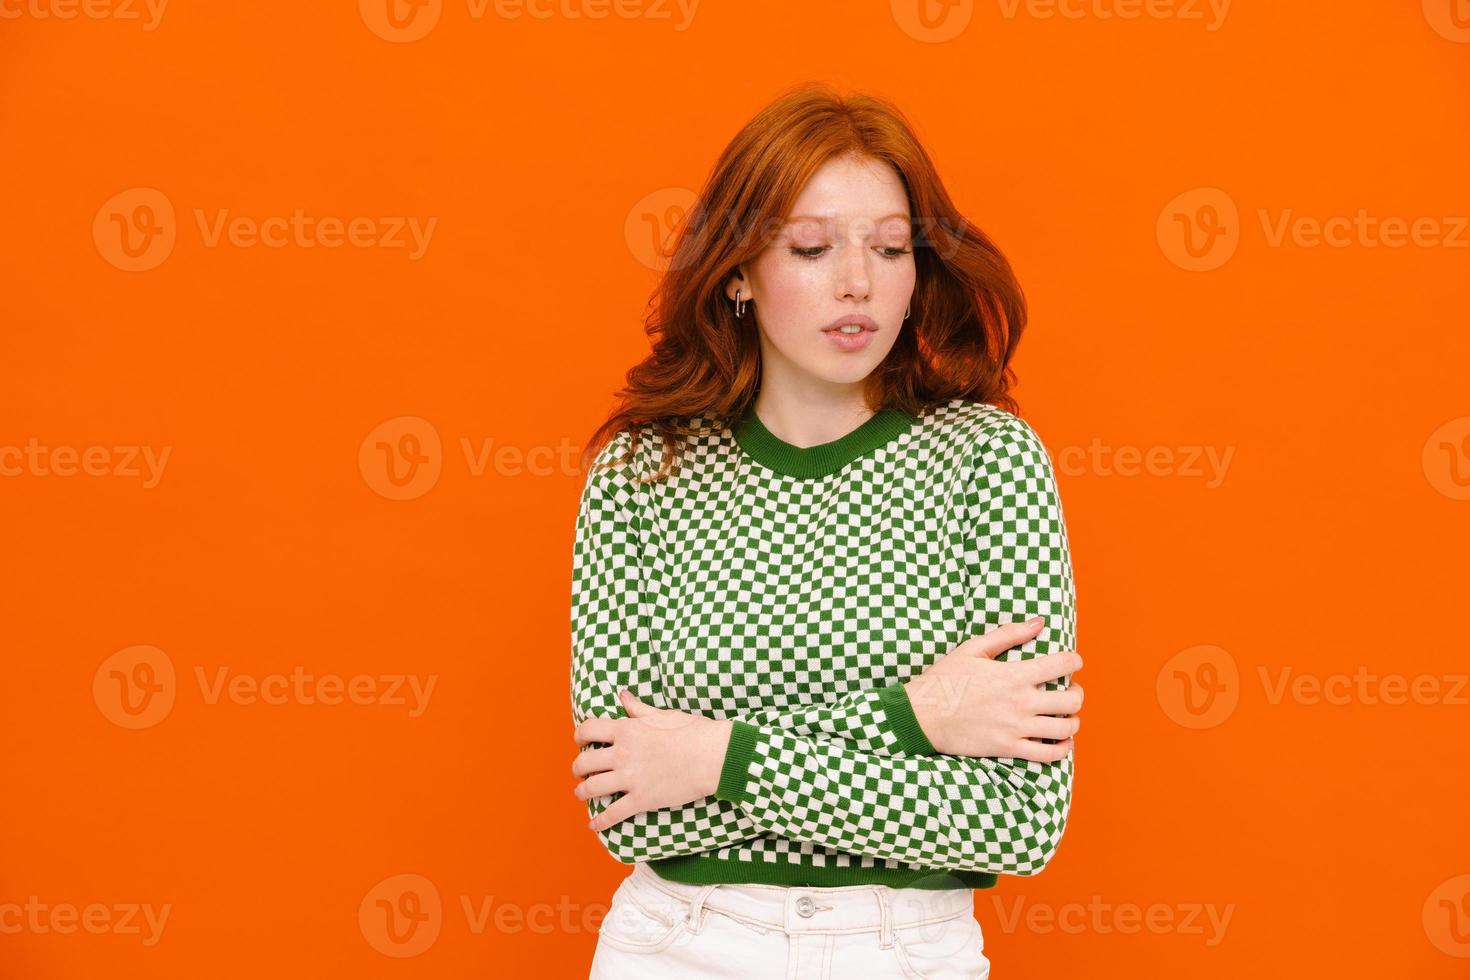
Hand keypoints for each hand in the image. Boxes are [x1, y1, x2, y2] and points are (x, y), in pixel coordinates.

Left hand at [571, 690, 733, 832]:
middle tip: (581, 772)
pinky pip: (613, 814)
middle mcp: (622, 753)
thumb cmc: (692, 732)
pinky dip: (600, 822)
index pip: (588, 730)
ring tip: (582, 793)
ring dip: (582, 792)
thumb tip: (623, 696)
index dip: (580, 736)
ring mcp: (630, 778)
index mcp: (626, 730)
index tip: (581, 742)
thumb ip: (638, 709)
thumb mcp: (662, 715)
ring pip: (592, 789)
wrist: (713, 756)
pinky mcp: (642, 799)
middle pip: (584, 763)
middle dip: (578, 768)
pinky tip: (594, 825)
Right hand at [904, 618, 1082, 761]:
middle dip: (1076, 692)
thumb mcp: (972, 649)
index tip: (1073, 661)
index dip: (1074, 660)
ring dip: (1073, 720)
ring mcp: (1016, 728)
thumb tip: (1039, 622)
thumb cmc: (945, 679)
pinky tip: (1062, 741)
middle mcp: (1020, 702)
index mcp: (1013, 675)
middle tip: (1070, 690)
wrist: (922, 715)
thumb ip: (1008, 634)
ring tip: (1067, 716)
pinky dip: (1062, 748)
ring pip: (1064, 728)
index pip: (1061, 664)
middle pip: (1070, 699)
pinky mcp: (1008, 748)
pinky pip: (1047, 754)